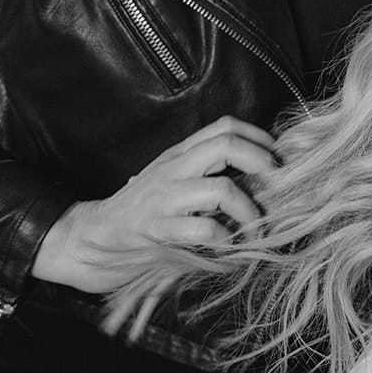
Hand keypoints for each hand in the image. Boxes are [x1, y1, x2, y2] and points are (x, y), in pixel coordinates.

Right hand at [31, 115, 279, 294]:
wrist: (94, 236)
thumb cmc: (142, 210)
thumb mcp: (173, 178)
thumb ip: (205, 170)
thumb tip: (259, 173)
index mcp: (179, 153)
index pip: (224, 126)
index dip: (258, 136)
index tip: (276, 157)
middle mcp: (173, 168)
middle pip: (226, 145)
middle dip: (261, 162)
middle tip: (277, 184)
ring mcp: (165, 198)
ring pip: (220, 189)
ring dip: (248, 211)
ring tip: (255, 227)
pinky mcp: (159, 230)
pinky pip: (203, 231)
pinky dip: (225, 240)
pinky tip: (228, 246)